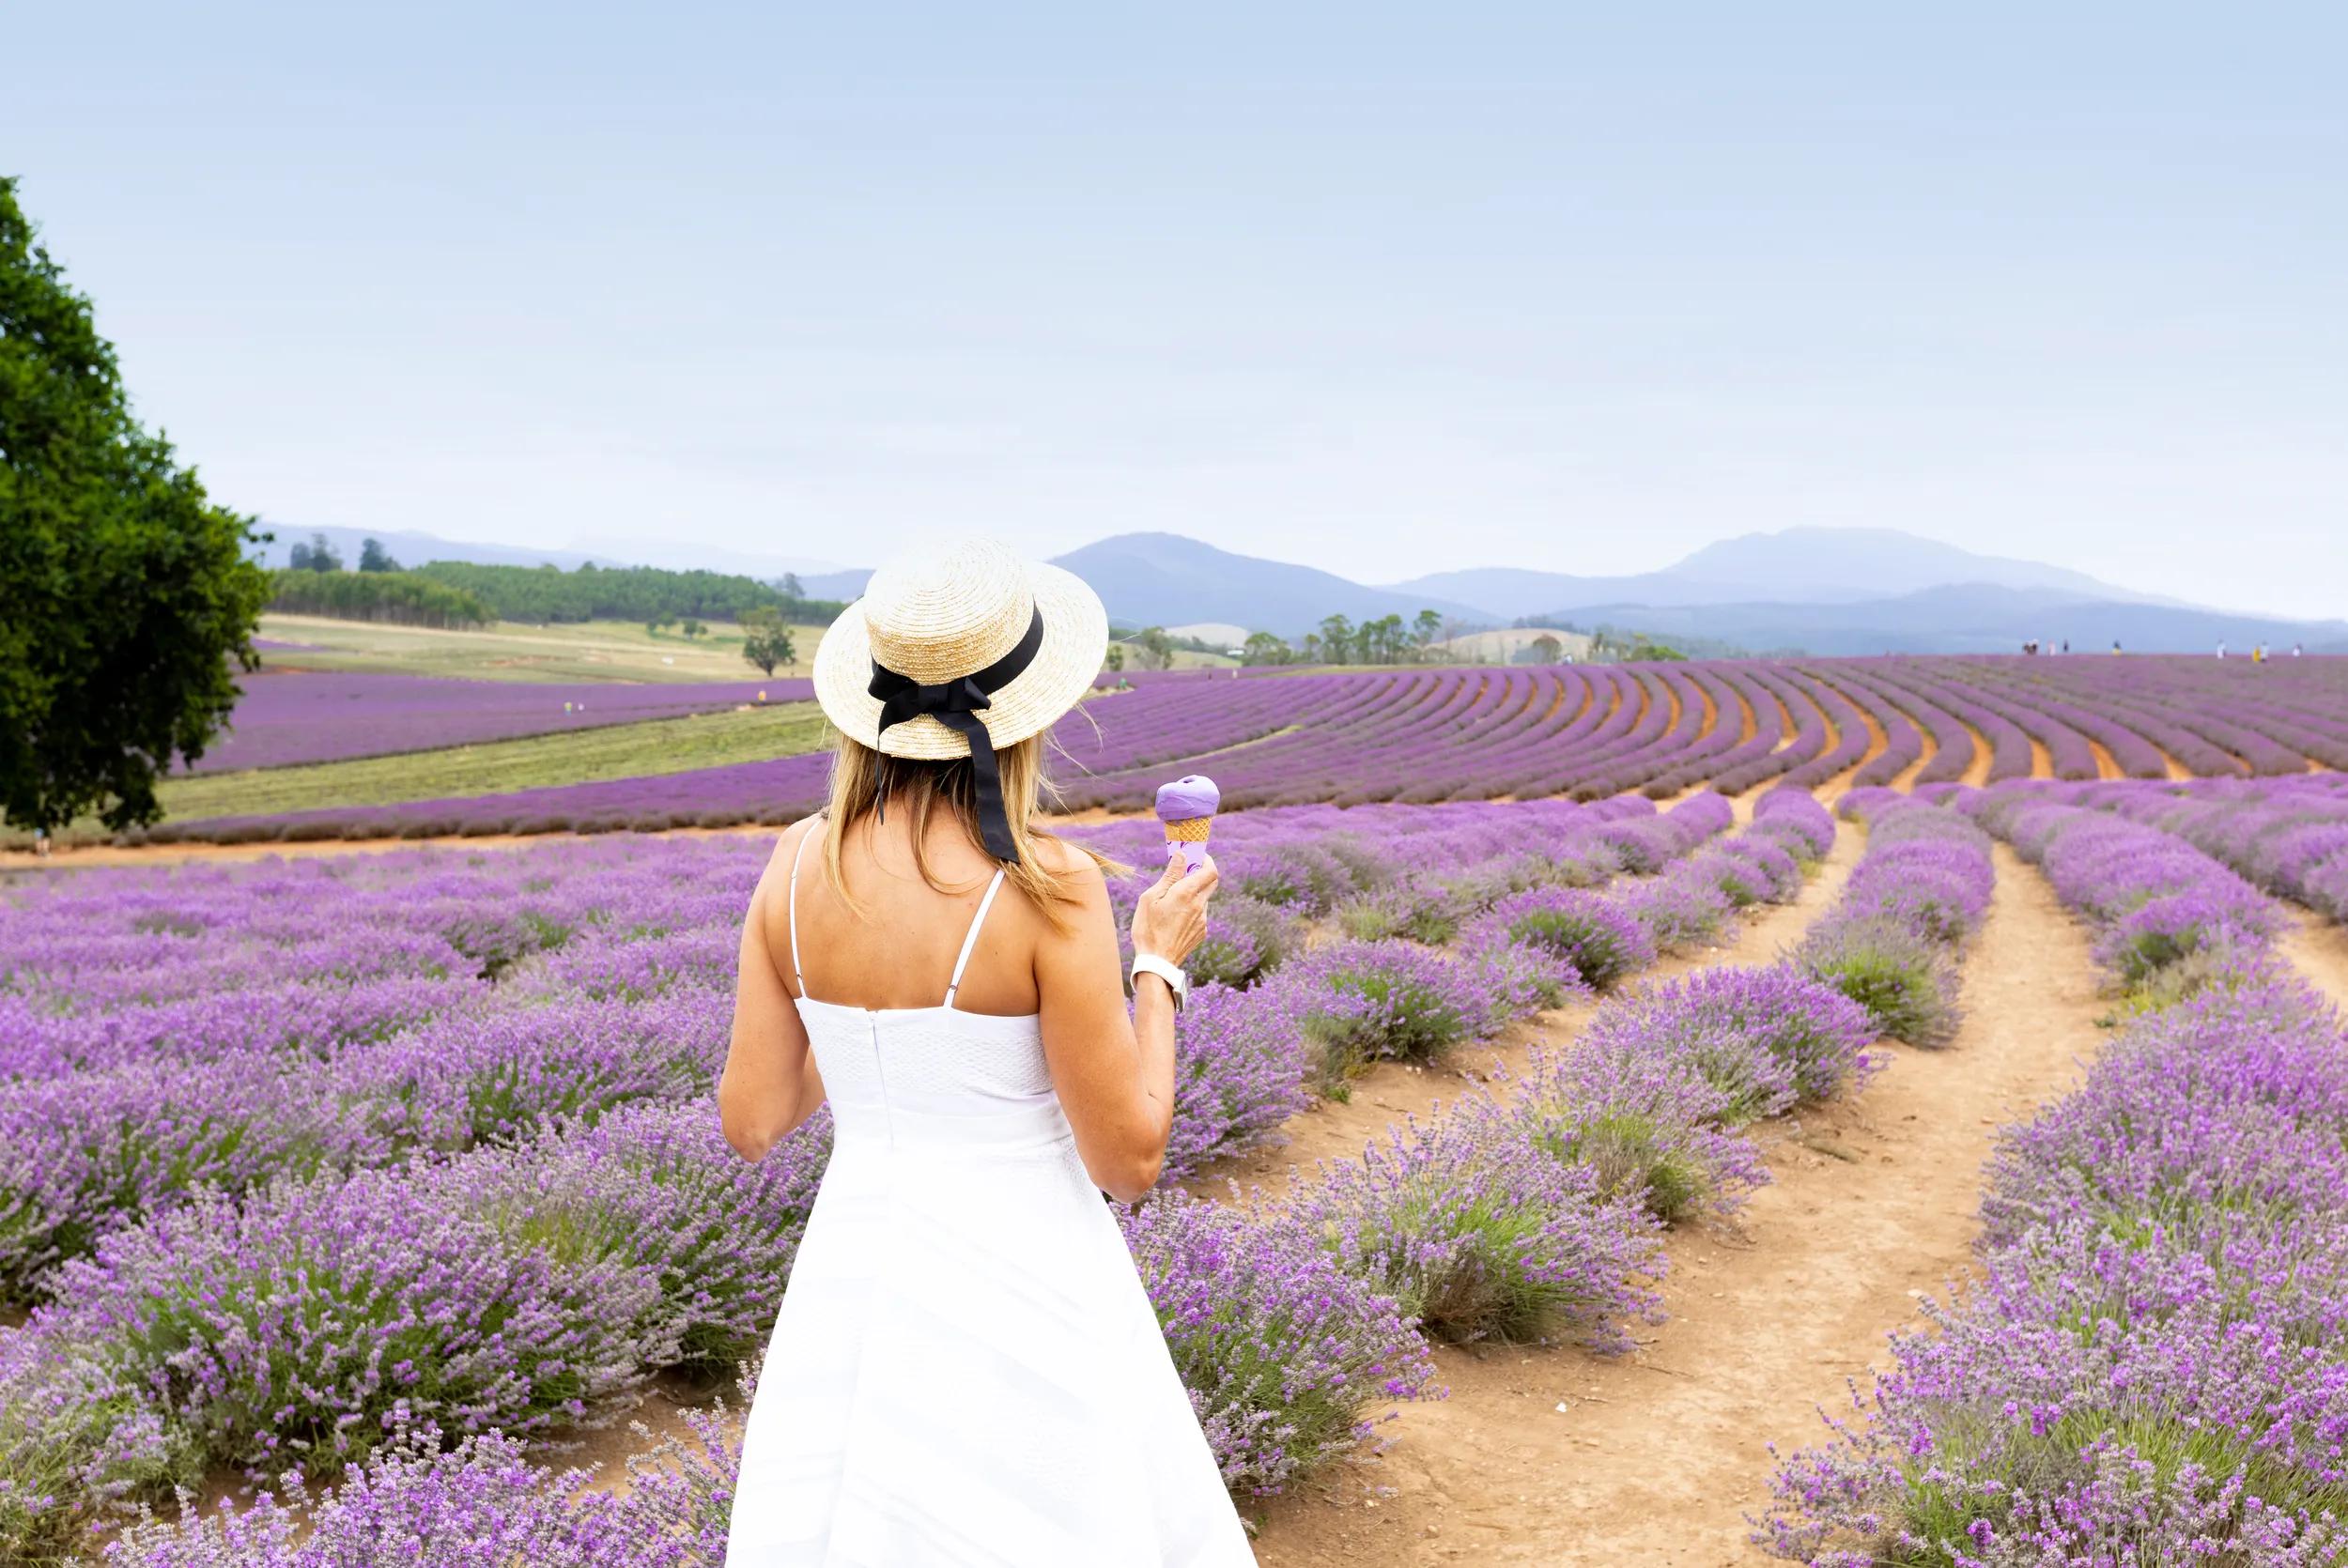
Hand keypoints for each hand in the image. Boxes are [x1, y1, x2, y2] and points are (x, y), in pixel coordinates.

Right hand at [1130, 847, 1217, 965]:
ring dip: (1194, 892)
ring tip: (1172, 899)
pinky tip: (1174, 916)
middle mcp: (1199, 905)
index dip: (1206, 860)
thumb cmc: (1148, 928)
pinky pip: (1200, 913)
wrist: (1156, 963)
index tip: (1195, 856)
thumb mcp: (1151, 897)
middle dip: (1202, 872)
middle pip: (1212, 881)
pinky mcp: (1201, 932)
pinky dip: (1191, 908)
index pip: (1210, 870)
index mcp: (1186, 894)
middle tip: (1185, 871)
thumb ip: (1170, 875)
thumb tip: (1181, 855)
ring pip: (1204, 898)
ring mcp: (1202, 920)